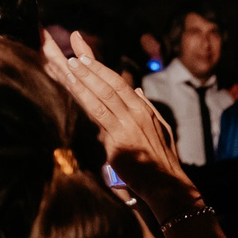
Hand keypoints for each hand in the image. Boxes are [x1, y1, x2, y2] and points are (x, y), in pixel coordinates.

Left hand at [43, 31, 185, 194]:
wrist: (167, 184)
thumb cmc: (161, 159)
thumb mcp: (158, 128)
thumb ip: (146, 108)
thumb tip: (136, 90)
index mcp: (143, 109)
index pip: (118, 82)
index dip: (99, 67)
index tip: (82, 54)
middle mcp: (135, 113)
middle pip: (109, 85)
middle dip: (90, 68)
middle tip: (72, 55)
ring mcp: (126, 127)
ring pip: (102, 97)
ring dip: (84, 80)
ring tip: (69, 67)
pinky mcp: (118, 142)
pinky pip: (98, 116)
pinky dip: (85, 98)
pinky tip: (74, 89)